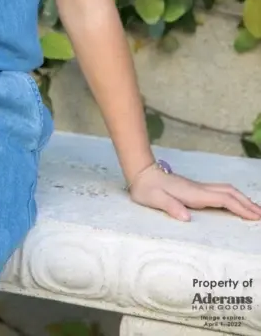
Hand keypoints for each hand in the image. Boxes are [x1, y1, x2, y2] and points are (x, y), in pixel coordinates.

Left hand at [129, 163, 260, 221]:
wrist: (141, 172)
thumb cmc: (147, 189)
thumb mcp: (154, 199)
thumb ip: (170, 207)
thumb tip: (186, 218)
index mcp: (193, 193)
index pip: (222, 199)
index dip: (240, 208)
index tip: (255, 216)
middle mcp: (199, 189)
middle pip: (229, 193)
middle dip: (247, 203)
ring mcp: (198, 188)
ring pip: (226, 190)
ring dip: (242, 199)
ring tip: (255, 210)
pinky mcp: (195, 189)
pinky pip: (220, 192)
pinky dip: (233, 197)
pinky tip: (235, 203)